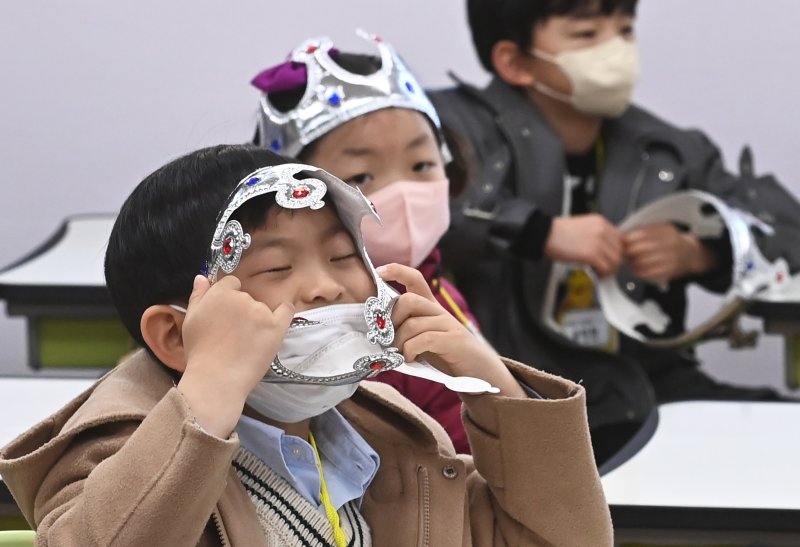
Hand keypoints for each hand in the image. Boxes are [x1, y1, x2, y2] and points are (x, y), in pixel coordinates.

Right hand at [178, 275, 293, 436]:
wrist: (216, 379)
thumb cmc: (199, 353)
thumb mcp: (190, 321)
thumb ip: (198, 296)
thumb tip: (202, 277)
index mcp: (220, 294)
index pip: (231, 284)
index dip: (228, 297)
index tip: (226, 314)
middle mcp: (242, 299)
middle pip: (246, 297)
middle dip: (240, 311)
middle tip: (233, 333)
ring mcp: (261, 313)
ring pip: (262, 308)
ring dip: (256, 319)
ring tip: (246, 342)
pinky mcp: (276, 327)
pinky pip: (286, 311)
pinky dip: (284, 311)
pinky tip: (280, 317)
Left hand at [377, 264, 524, 397]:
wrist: (481, 373)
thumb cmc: (448, 357)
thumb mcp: (424, 340)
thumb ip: (406, 332)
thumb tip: (379, 334)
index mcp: (430, 308)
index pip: (415, 279)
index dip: (397, 271)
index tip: (379, 272)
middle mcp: (439, 312)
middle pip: (409, 300)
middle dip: (392, 320)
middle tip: (388, 339)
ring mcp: (448, 325)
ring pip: (412, 323)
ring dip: (399, 342)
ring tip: (400, 355)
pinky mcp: (454, 341)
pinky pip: (424, 339)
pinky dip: (411, 350)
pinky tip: (411, 359)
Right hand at [544, 214, 622, 276]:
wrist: (545, 234)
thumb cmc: (558, 233)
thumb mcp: (583, 227)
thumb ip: (597, 235)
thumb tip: (605, 249)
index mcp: (600, 222)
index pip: (620, 238)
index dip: (616, 251)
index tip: (611, 258)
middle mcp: (602, 230)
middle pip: (620, 250)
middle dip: (614, 262)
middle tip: (606, 268)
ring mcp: (598, 242)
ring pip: (615, 260)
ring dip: (609, 269)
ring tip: (600, 273)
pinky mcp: (591, 254)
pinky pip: (605, 267)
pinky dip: (602, 274)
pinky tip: (596, 275)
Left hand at [624, 223, 715, 282]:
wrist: (691, 254)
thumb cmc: (670, 241)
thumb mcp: (661, 230)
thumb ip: (644, 231)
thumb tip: (621, 236)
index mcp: (665, 230)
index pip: (640, 234)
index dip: (627, 240)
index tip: (622, 243)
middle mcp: (670, 243)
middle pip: (639, 248)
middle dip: (628, 252)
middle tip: (625, 253)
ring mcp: (671, 257)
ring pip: (642, 262)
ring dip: (632, 263)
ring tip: (631, 261)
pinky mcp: (670, 271)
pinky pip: (648, 273)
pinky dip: (638, 272)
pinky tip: (636, 269)